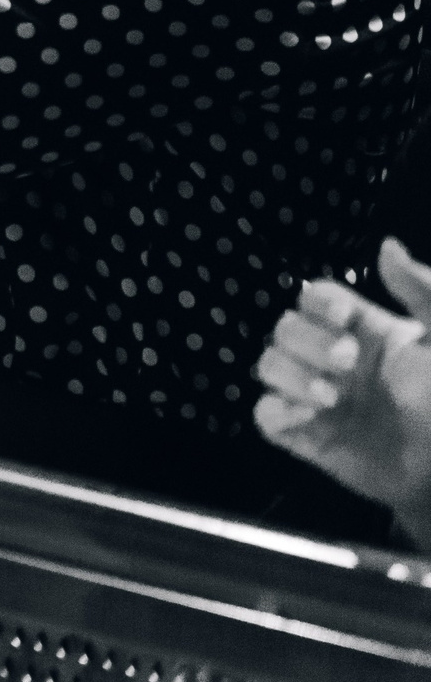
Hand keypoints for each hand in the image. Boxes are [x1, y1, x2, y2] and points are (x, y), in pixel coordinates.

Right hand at [256, 237, 430, 538]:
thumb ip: (422, 290)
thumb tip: (386, 245)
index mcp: (365, 333)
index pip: (315, 298)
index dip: (319, 302)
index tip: (343, 315)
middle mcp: (334, 360)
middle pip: (285, 327)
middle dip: (308, 341)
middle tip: (347, 363)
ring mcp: (317, 398)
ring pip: (268, 365)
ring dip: (292, 375)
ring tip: (332, 398)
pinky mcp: (306, 436)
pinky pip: (265, 415)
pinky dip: (276, 411)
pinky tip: (308, 417)